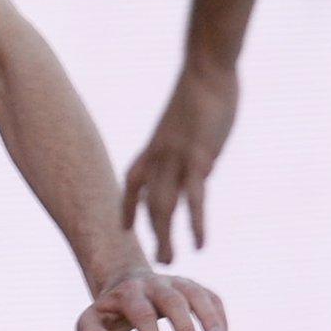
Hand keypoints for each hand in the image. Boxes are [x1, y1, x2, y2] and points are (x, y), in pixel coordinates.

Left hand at [75, 269, 227, 330]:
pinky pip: (210, 295)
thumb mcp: (93, 317)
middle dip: (183, 327)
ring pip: (195, 293)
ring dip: (209, 317)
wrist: (125, 280)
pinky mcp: (192, 286)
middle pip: (171, 300)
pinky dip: (218, 313)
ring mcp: (176, 283)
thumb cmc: (110, 308)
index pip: (141, 311)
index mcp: (129, 292)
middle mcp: (154, 284)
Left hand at [122, 61, 239, 262]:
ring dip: (166, 236)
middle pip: (148, 201)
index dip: (128, 204)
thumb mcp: (185, 119)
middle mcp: (159, 155)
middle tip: (155, 259)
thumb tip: (193, 155)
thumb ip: (185, 140)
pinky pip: (194, 198)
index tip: (124, 226)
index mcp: (154, 146)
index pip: (133, 181)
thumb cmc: (200, 90)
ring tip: (168, 261)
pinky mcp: (198, 157)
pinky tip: (200, 244)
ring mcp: (176, 157)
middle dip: (150, 231)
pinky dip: (195, 223)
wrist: (206, 69)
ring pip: (164, 205)